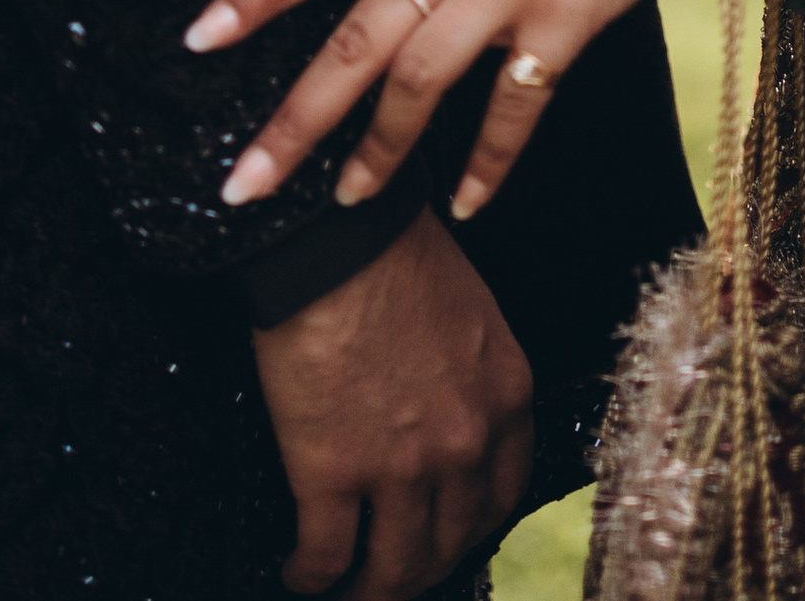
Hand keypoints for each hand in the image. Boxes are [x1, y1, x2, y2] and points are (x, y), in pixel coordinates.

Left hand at [194, 0, 678, 224]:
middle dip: (293, 120)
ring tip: (349, 204)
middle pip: (353, 40)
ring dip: (379, 151)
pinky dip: (488, 161)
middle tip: (240, 185)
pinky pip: (514, 107)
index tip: (196, 37)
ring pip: (417, 82)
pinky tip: (469, 202)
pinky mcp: (566, 19)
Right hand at [251, 205, 533, 596]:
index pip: (503, 499)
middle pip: (449, 544)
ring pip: (393, 567)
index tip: (448, 540)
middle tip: (392, 579)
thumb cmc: (397, 254)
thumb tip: (448, 414)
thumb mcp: (472, 314)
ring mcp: (400, 466)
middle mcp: (464, 444)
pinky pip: (325, 554)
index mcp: (506, 400)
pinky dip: (311, 576)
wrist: (337, 239)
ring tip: (347, 592)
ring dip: (370, 591)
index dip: (471, 532)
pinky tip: (298, 574)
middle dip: (420, 572)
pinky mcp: (330, 473)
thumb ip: (473, 378)